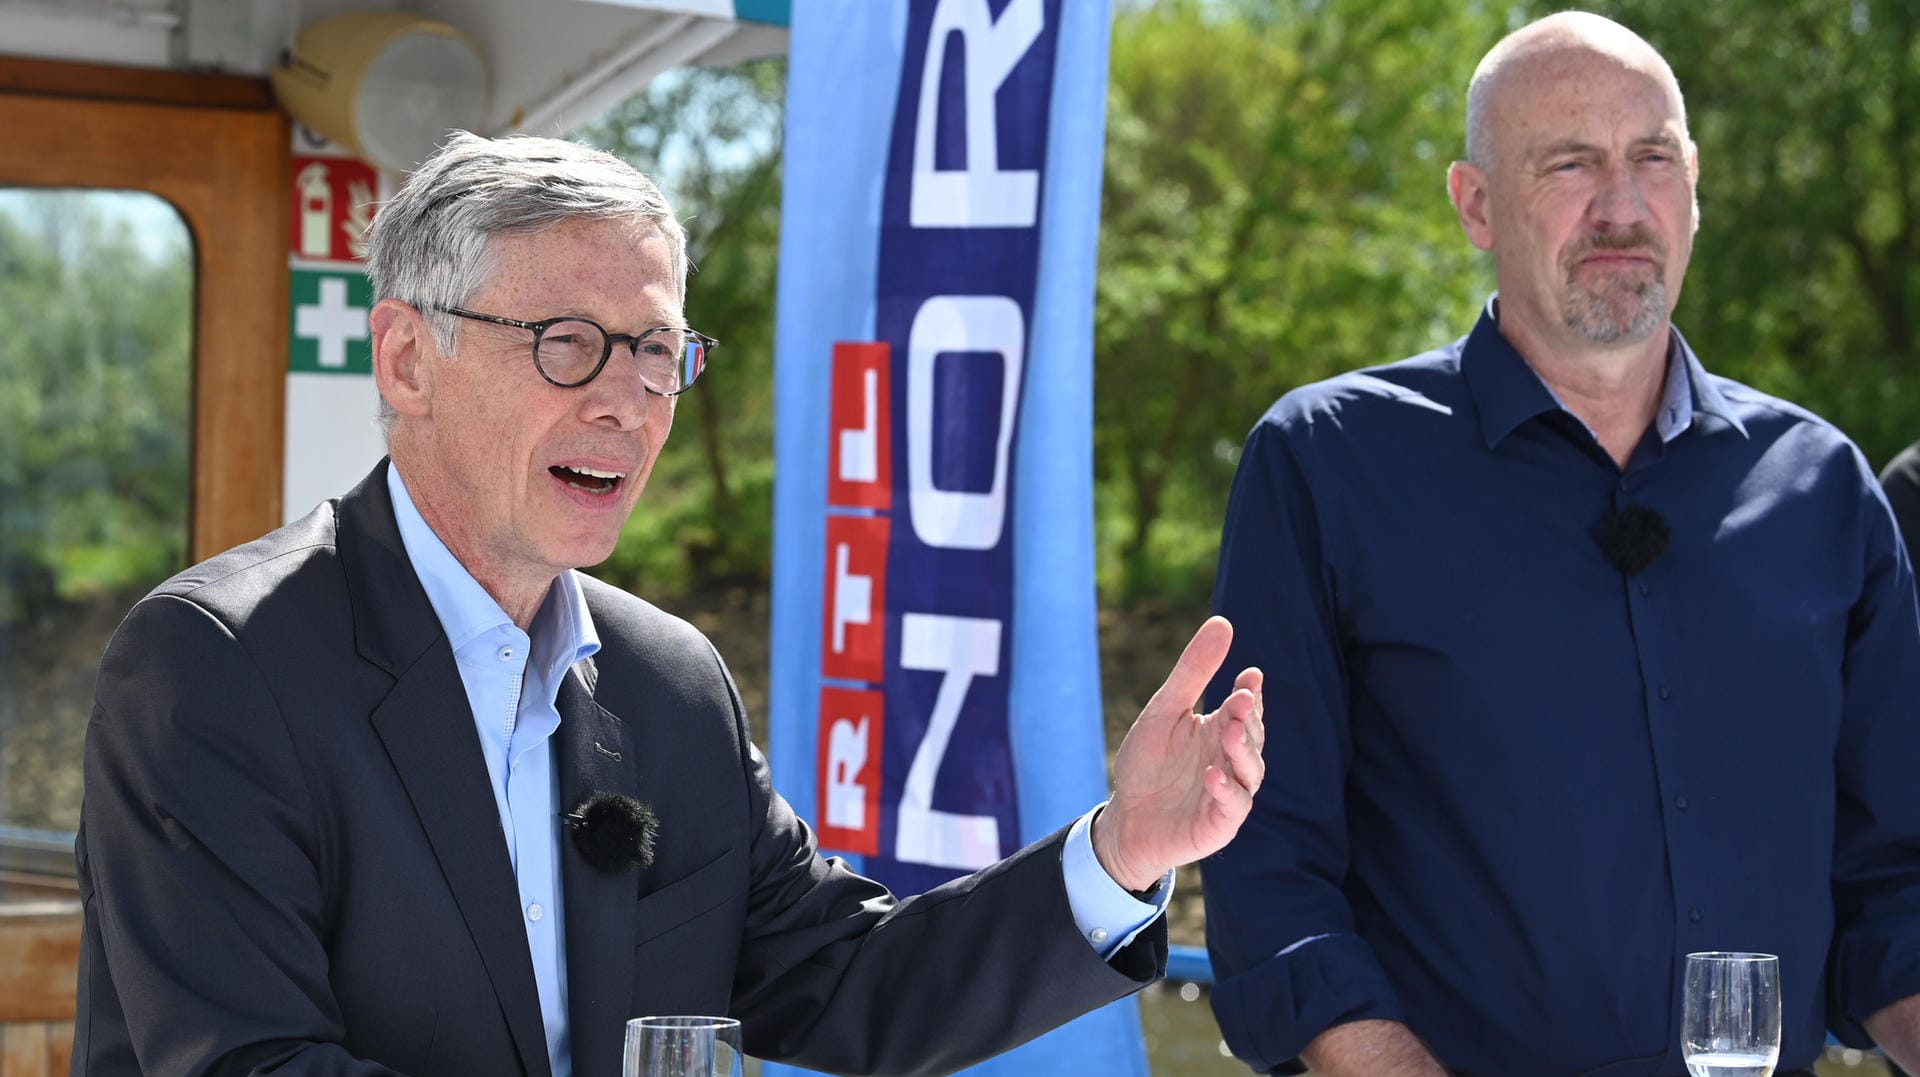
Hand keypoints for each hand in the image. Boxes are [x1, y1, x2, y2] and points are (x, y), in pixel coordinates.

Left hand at [1091, 615, 1263, 891]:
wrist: (1124, 821)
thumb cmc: (1146, 765)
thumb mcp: (1164, 711)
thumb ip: (1193, 672)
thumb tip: (1223, 622)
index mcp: (1219, 730)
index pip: (1245, 707)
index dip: (1250, 692)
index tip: (1250, 674)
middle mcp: (1231, 759)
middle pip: (1252, 736)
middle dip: (1249, 718)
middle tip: (1242, 700)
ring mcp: (1230, 792)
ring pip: (1251, 770)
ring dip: (1242, 750)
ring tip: (1228, 730)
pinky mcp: (1221, 823)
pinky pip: (1234, 806)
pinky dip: (1226, 790)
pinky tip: (1212, 774)